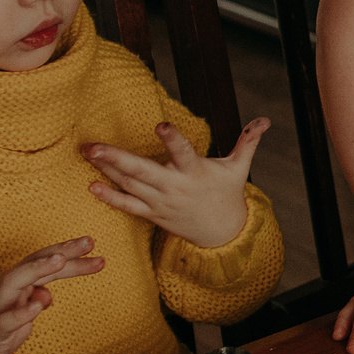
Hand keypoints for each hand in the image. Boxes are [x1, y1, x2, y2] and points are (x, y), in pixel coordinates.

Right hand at [0, 237, 105, 353]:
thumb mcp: (20, 314)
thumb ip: (35, 300)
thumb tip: (47, 295)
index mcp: (16, 282)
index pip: (45, 262)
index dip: (70, 255)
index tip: (95, 247)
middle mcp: (5, 287)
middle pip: (35, 262)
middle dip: (62, 251)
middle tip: (90, 241)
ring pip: (16, 281)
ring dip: (38, 269)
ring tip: (60, 260)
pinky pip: (6, 320)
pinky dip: (22, 312)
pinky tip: (38, 305)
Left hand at [84, 119, 267, 248]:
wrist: (221, 233)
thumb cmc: (227, 193)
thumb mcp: (239, 167)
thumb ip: (248, 141)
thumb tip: (265, 119)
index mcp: (195, 172)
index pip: (183, 152)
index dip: (172, 139)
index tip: (161, 124)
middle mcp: (175, 187)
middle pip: (143, 172)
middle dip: (117, 158)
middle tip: (94, 145)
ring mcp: (162, 203)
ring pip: (131, 185)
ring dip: (107, 170)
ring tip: (88, 153)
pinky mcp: (154, 214)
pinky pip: (129, 206)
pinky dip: (111, 197)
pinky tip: (93, 185)